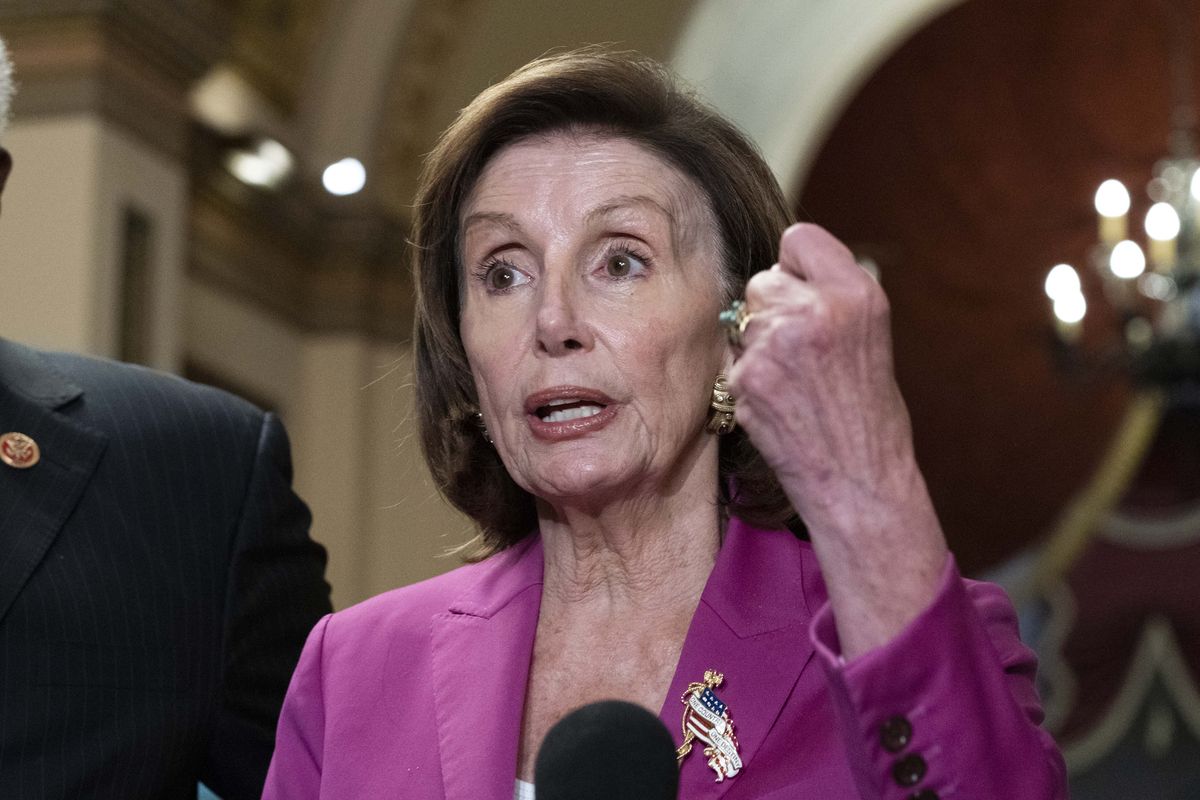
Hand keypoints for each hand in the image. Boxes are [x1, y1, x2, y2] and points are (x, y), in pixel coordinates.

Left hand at [727, 223, 946, 656]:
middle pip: (764, 280)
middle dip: (773, 309)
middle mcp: (817, 311)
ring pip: (744, 320)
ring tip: (793, 383)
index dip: (797, 267)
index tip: (805, 292)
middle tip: (800, 353)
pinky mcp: (747, 378)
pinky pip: (734, 360)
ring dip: (757, 344)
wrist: (860, 480)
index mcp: (857, 293)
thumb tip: (781, 273)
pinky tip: (779, 404)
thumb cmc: (869, 413)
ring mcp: (776, 344)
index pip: (799, 240)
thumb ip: (830, 298)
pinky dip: (748, 379)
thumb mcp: (869, 335)